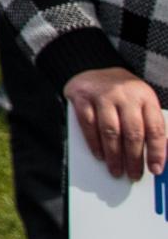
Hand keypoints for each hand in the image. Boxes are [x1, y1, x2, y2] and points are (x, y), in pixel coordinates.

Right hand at [65, 66, 166, 181]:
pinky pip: (88, 125)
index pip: (155, 128)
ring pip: (110, 132)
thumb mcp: (141, 102)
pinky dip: (94, 143)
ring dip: (114, 155)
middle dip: (134, 159)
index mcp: (145, 96)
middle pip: (132, 133)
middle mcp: (125, 94)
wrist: (92, 63)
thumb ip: (149, 125)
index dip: (157, 152)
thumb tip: (157, 157)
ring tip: (116, 170)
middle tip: (133, 175)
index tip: (156, 170)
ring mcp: (102, 94)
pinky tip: (99, 155)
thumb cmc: (122, 92)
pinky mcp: (82, 96)